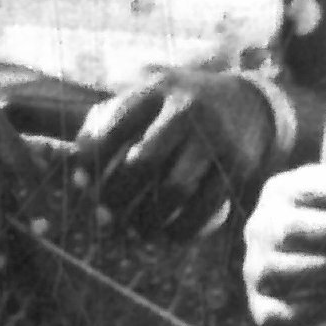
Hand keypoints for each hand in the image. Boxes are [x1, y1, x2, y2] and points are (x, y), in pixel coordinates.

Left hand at [73, 66, 278, 242]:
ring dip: (149, 219)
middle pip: (143, 162)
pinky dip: (185, 228)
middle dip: (117, 196)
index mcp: (157, 90)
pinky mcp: (238, 164)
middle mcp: (188, 109)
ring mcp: (216, 137)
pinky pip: (207, 205)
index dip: (90, 159)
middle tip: (105, 215)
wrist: (250, 103)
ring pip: (175, 189)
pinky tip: (171, 235)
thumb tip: (76, 175)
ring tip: (136, 230)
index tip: (80, 182)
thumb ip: (107, 123)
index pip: (114, 126)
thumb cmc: (178, 107)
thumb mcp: (148, 98)